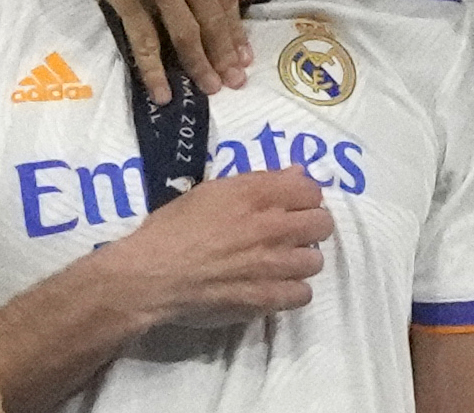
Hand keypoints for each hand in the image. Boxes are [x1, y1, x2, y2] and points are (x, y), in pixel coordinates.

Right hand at [92, 167, 333, 328]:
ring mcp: (273, 264)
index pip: (311, 190)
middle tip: (290, 235)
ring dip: (301, 261)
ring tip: (280, 264)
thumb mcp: (212, 190)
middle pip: (322, 224)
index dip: (303, 199)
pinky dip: (291, 291)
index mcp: (258, 194)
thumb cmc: (173, 228)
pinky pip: (302, 294)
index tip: (291, 207)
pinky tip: (273, 288)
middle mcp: (273, 226)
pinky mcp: (266, 297)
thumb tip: (296, 175)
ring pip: (315, 261)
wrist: (151, 275)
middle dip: (310, 227)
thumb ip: (258, 182)